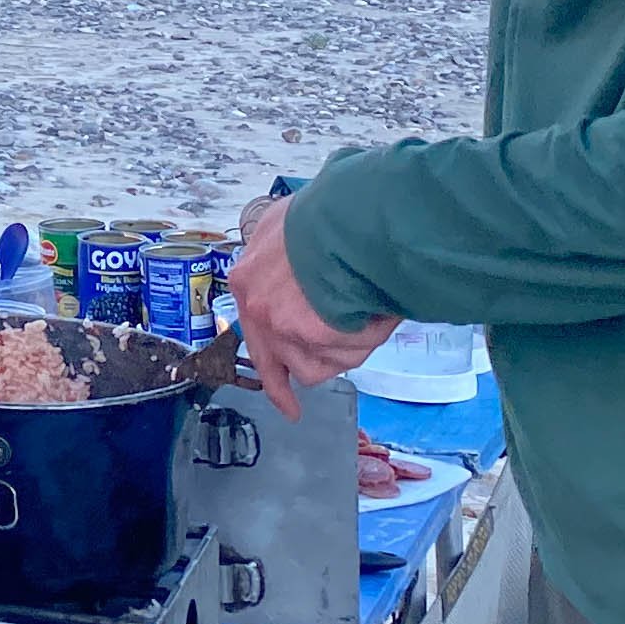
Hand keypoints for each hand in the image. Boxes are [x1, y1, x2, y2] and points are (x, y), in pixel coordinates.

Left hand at [233, 192, 397, 418]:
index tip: (275, 387)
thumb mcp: (290, 227)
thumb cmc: (331, 215)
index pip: (252, 331)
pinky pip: (342, 356)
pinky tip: (377, 315)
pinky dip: (365, 341)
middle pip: (276, 362)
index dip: (267, 361)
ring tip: (368, 315)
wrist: (352, 216)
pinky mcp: (308, 334)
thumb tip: (293, 272)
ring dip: (344, 349)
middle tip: (292, 408)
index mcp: (247, 278)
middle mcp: (256, 305)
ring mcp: (280, 323)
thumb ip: (282, 257)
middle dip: (285, 386)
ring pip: (313, 365)